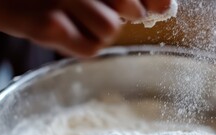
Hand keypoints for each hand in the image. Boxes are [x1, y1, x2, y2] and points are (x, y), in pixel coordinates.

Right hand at [0, 0, 171, 56]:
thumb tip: (164, 5)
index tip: (162, 8)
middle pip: (129, 9)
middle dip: (124, 16)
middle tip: (96, 11)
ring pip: (110, 31)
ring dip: (96, 32)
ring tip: (72, 21)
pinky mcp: (50, 24)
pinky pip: (90, 49)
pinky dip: (79, 45)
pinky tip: (60, 31)